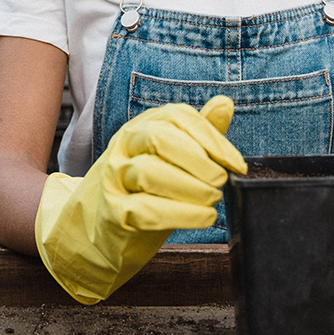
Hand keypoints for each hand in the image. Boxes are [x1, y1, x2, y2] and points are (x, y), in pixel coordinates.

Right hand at [35, 96, 245, 303]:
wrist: (97, 231)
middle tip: (220, 180)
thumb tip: (225, 103)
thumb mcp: (172, 157)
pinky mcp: (113, 213)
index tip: (236, 164)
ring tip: (213, 200)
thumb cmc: (144, 191)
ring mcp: (115, 179)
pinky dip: (180, 214)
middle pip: (159, 138)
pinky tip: (202, 216)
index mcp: (142, 127)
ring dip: (190, 187)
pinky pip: (144, 210)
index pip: (178, 117)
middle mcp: (125, 147)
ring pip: (149, 173)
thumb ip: (199, 132)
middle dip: (198, 159)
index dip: (212, 139)